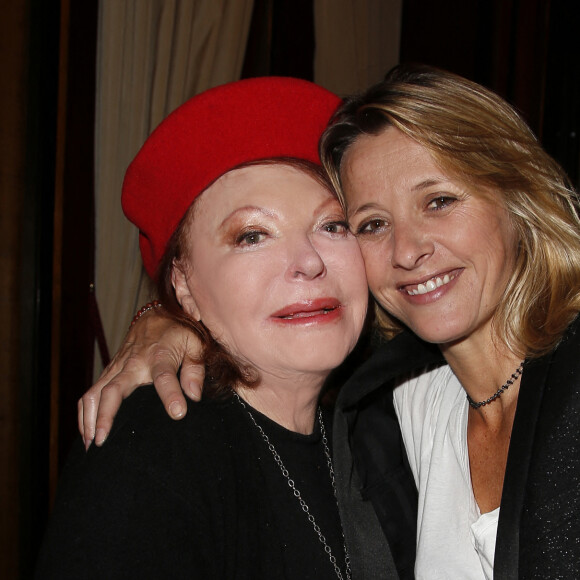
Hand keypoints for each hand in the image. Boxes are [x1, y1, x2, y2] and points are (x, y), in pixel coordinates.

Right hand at [78, 308, 204, 448]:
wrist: (157, 315)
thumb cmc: (179, 332)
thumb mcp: (195, 345)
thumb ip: (196, 370)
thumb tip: (194, 396)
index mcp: (160, 357)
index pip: (164, 377)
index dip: (171, 395)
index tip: (178, 414)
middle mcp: (134, 363)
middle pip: (113, 390)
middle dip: (106, 416)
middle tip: (104, 441)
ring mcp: (117, 367)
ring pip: (95, 393)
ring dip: (90, 419)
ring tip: (92, 445)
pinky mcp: (109, 371)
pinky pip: (91, 392)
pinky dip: (84, 413)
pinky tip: (86, 433)